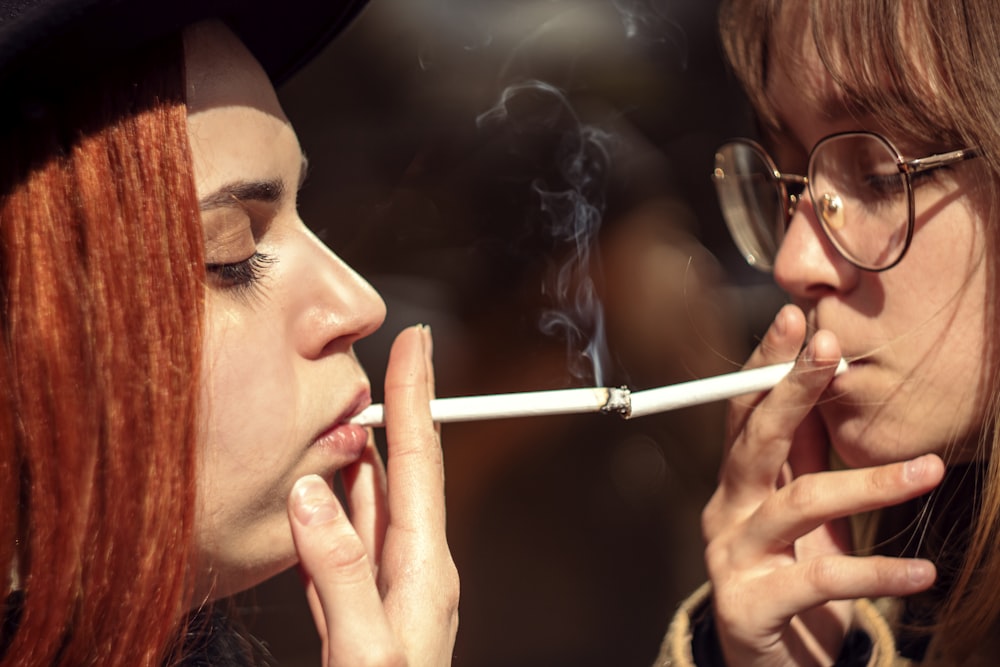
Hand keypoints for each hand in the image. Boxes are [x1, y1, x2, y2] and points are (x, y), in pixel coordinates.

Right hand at [287, 325, 458, 665]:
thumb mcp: (364, 647)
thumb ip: (336, 570)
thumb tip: (313, 492)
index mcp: (426, 568)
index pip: (423, 461)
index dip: (418, 396)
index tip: (417, 341)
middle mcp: (415, 568)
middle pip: (402, 473)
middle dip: (391, 414)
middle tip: (380, 362)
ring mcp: (389, 588)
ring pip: (372, 504)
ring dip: (361, 458)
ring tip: (346, 414)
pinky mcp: (362, 608)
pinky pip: (348, 543)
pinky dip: (336, 508)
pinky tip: (325, 493)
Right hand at [702, 305, 941, 665]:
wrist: (769, 665)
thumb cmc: (793, 578)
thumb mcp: (803, 510)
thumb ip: (806, 454)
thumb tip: (826, 381)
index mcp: (738, 483)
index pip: (745, 412)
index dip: (768, 366)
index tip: (798, 321)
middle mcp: (728, 512)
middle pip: (754, 442)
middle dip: (791, 391)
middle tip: (830, 352)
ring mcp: (733, 558)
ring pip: (796, 506)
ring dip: (867, 485)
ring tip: (930, 472)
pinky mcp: (750, 607)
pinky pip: (817, 581)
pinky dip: (875, 574)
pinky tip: (922, 572)